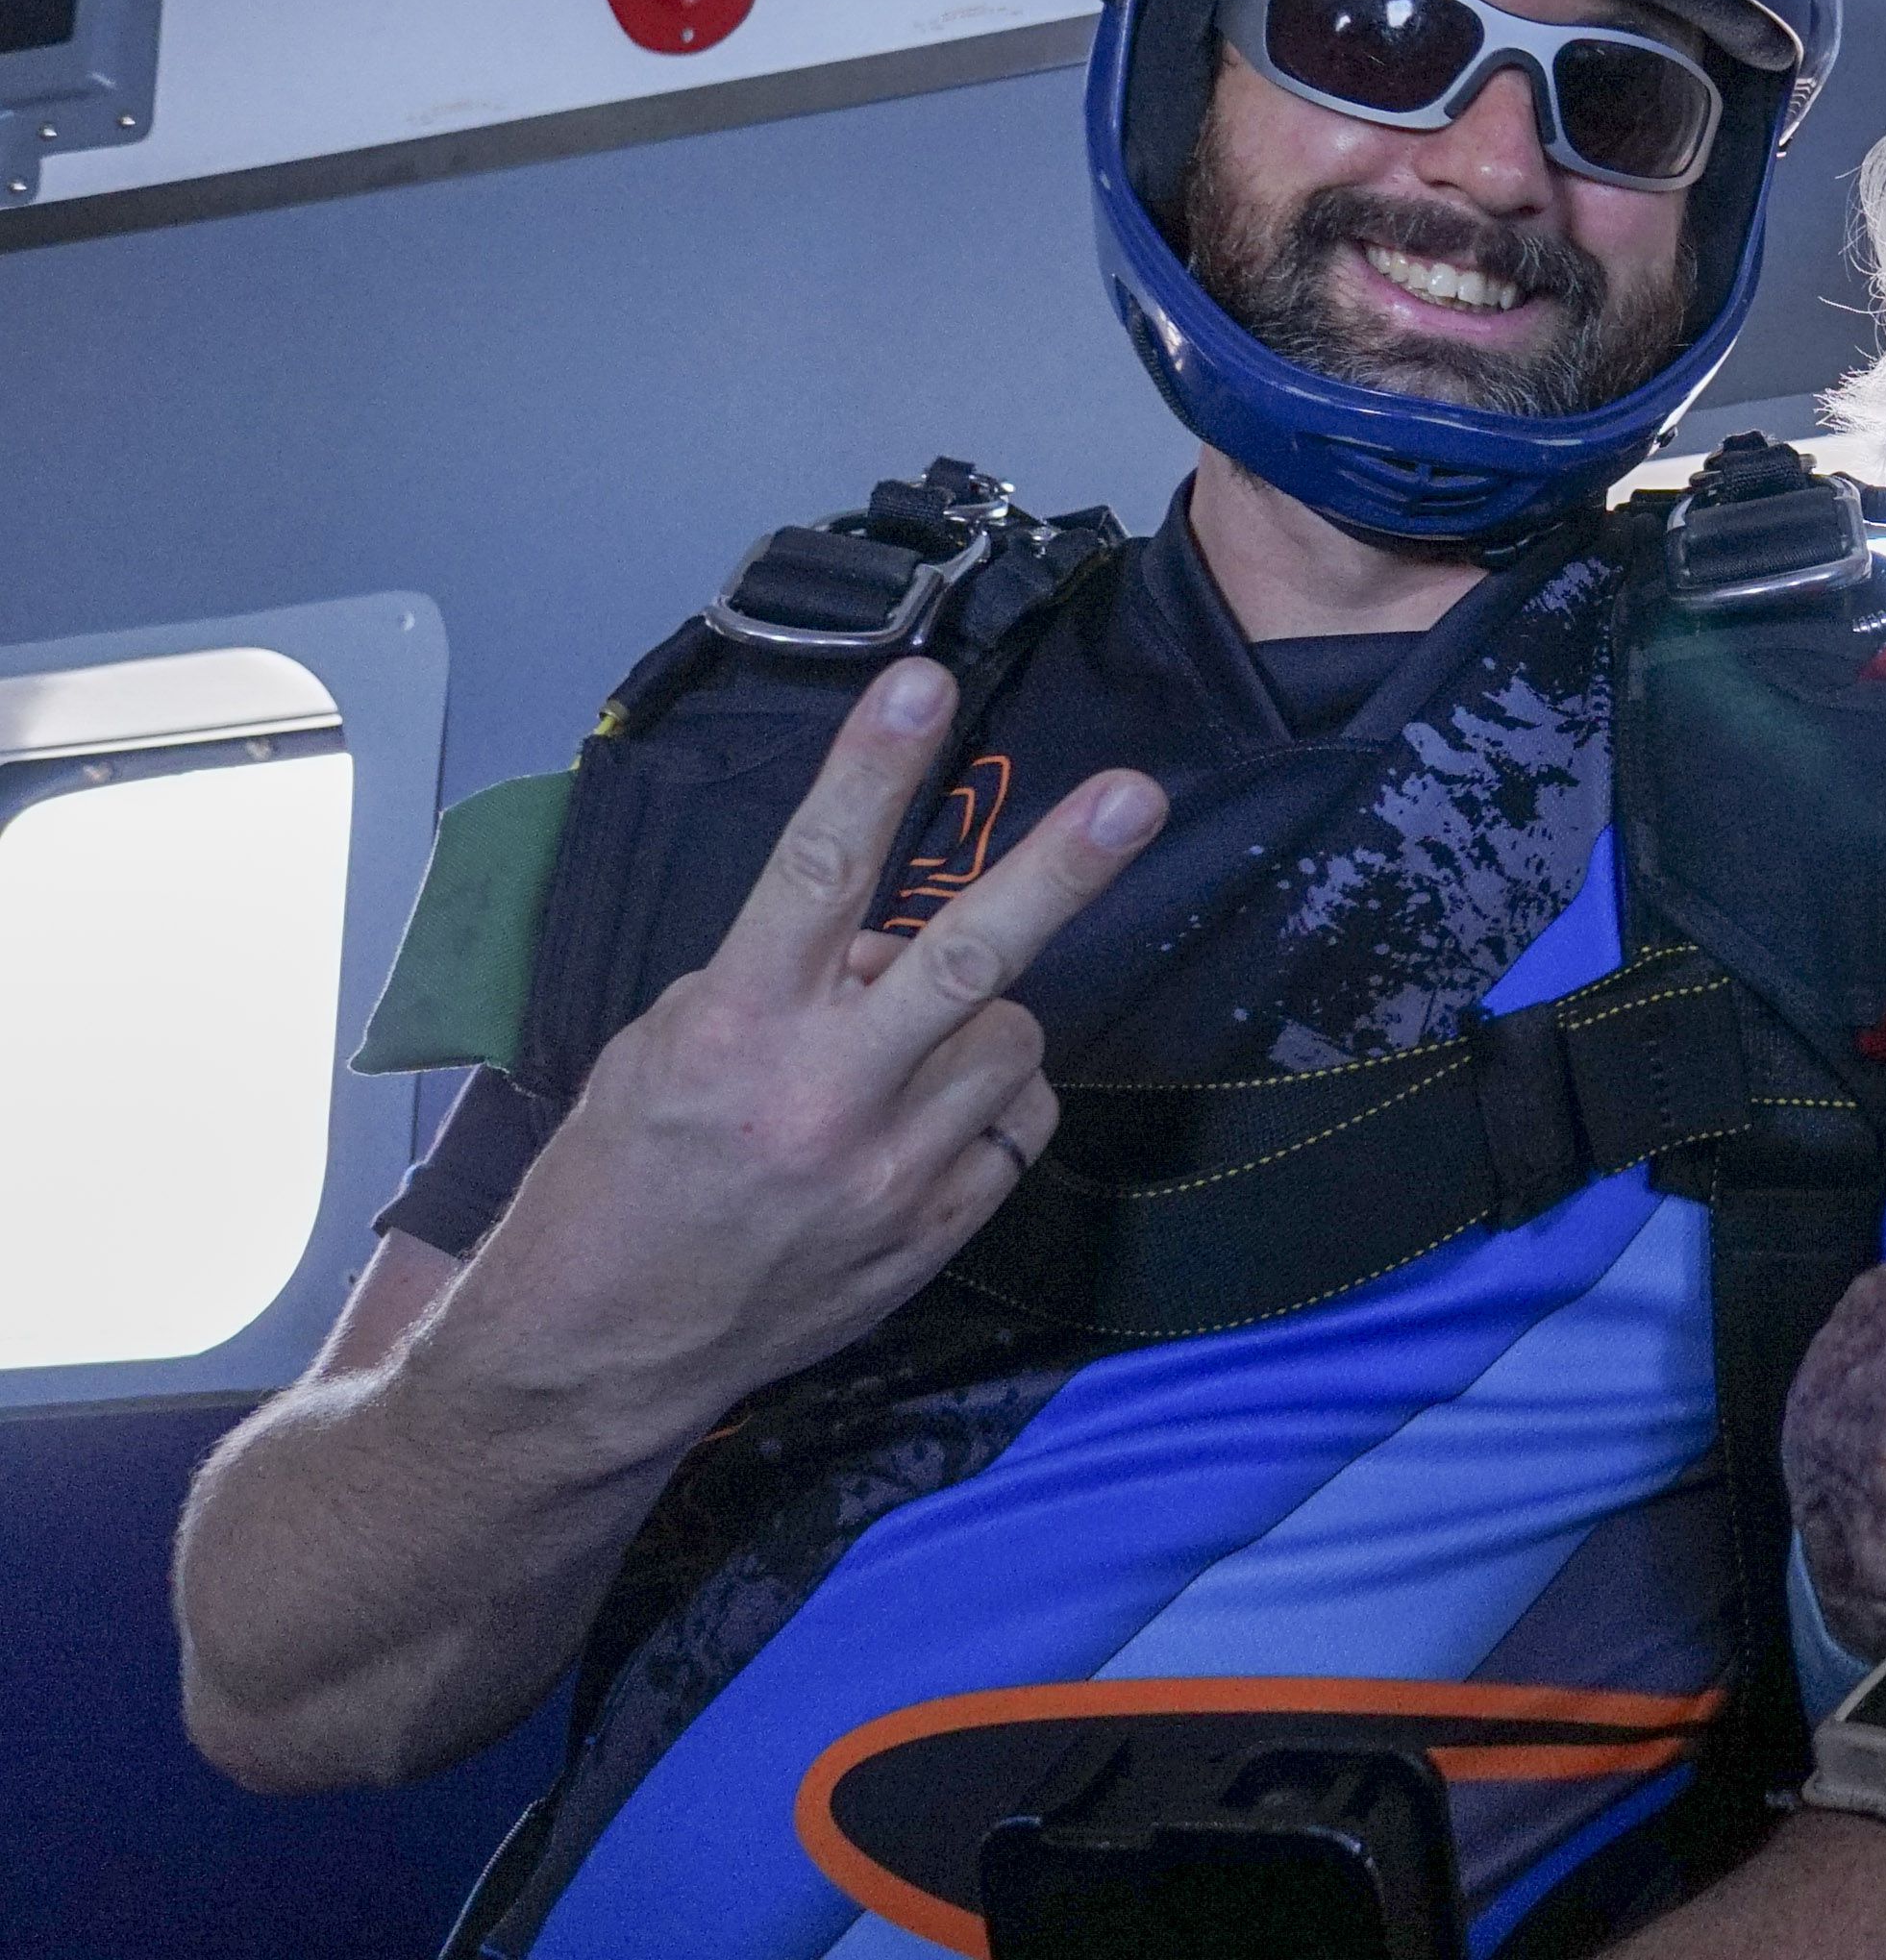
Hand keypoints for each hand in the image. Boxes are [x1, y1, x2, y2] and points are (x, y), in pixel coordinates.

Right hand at [441, 656, 1164, 1438]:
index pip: (816, 872)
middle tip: (1136, 798)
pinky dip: (988, 1101)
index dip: (874, 770)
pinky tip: (926, 1118)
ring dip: (978, 1019)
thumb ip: (774, 979)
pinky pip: (1017, 1124)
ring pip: (1009, 1036)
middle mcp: (822, 1096)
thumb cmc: (615, 1182)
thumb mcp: (660, 1048)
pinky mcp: (935, 1232)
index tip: (924, 684)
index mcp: (733, 1031)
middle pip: (968, 957)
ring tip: (903, 1049)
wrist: (595, 1355)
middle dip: (1061, 870)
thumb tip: (877, 941)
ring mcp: (890, 1172)